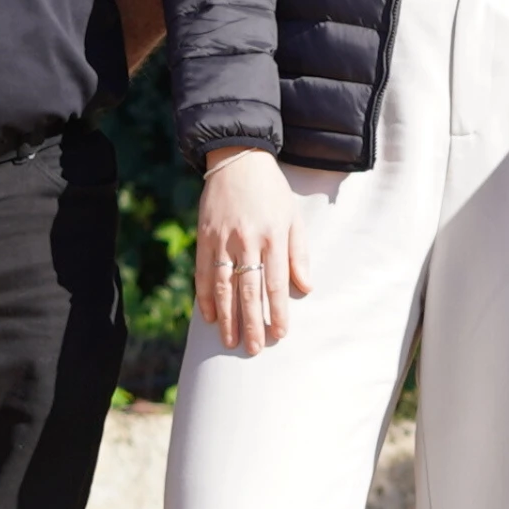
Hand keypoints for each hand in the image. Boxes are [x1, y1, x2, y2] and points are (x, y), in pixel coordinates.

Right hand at [193, 150, 309, 356]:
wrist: (237, 160)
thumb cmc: (271, 192)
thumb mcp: (293, 217)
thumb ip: (299, 253)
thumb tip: (306, 287)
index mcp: (274, 236)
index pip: (277, 282)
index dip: (279, 310)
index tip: (281, 333)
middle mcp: (247, 240)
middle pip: (250, 290)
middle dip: (252, 322)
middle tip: (254, 348)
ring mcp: (222, 240)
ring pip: (223, 286)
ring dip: (226, 317)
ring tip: (229, 341)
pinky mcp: (204, 237)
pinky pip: (202, 273)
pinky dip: (205, 297)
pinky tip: (208, 316)